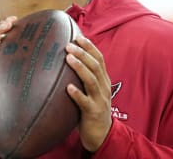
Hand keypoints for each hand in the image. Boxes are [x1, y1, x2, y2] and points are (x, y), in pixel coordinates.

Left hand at [66, 36, 111, 151]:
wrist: (102, 134)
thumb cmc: (92, 108)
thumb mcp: (92, 90)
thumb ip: (85, 76)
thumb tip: (69, 59)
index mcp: (104, 80)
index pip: (99, 58)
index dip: (90, 47)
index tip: (78, 37)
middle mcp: (104, 87)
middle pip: (95, 66)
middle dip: (83, 53)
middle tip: (68, 45)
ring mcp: (99, 99)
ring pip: (91, 80)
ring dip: (80, 68)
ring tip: (68, 59)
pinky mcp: (93, 113)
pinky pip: (85, 102)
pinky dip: (77, 94)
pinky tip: (68, 88)